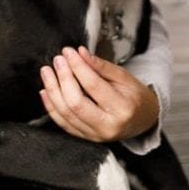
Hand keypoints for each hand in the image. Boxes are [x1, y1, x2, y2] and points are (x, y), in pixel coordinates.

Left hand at [39, 46, 159, 141]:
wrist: (143, 120)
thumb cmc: (134, 96)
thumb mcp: (124, 77)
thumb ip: (101, 66)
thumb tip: (79, 53)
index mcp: (122, 108)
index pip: (93, 85)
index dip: (78, 66)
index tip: (68, 51)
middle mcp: (108, 126)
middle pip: (75, 102)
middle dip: (63, 78)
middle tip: (57, 60)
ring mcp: (95, 135)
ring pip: (65, 114)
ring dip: (52, 91)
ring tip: (47, 72)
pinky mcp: (85, 138)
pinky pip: (62, 123)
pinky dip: (51, 106)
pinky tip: (45, 90)